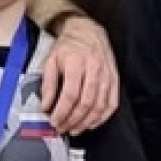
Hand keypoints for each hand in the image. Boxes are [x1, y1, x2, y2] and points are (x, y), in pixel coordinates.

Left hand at [40, 15, 118, 133]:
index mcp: (76, 62)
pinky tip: (92, 123)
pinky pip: (112, 103)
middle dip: (73, 120)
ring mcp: (107, 74)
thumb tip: (46, 106)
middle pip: (86, 103)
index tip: (54, 120)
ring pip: (99, 106)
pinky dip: (102, 117)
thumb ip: (48, 84)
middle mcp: (94, 68)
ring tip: (74, 129)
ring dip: (86, 122)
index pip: (70, 94)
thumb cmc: (68, 46)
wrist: (87, 31)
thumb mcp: (51, 60)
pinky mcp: (115, 79)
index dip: (62, 111)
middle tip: (63, 128)